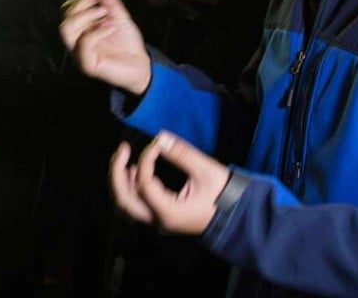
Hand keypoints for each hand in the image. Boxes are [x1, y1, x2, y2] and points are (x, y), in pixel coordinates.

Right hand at [59, 0, 150, 94]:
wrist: (140, 65)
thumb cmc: (127, 44)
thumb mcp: (120, 17)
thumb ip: (109, 1)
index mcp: (83, 27)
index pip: (70, 8)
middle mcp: (78, 39)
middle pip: (65, 16)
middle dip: (83, 4)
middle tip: (102, 6)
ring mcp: (80, 51)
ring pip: (66, 29)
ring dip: (85, 16)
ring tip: (103, 15)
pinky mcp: (87, 63)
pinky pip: (84, 44)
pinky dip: (97, 32)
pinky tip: (110, 28)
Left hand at [109, 131, 227, 234]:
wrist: (240, 219)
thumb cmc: (226, 196)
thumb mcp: (206, 171)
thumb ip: (182, 154)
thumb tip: (161, 137)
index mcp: (168, 212)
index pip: (144, 184)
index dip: (146, 159)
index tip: (156, 145)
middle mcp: (158, 220)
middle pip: (123, 200)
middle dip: (116, 172)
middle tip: (123, 149)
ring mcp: (159, 221)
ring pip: (126, 204)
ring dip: (120, 181)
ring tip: (125, 159)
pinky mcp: (162, 217)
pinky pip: (137, 205)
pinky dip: (130, 188)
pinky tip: (135, 171)